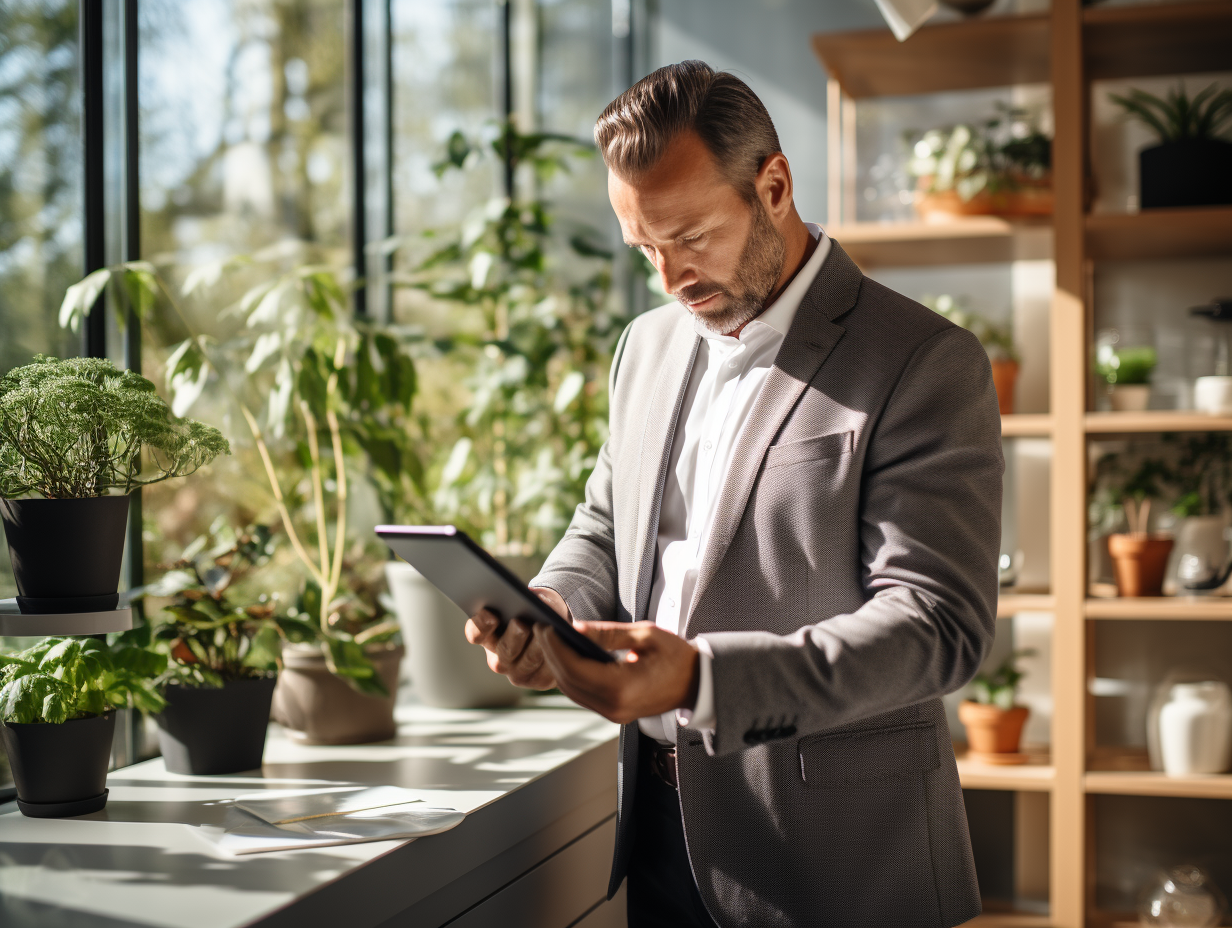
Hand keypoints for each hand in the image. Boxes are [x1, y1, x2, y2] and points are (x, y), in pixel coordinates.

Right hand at [463, 587, 569, 689]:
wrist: (555, 627)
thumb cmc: (536, 610)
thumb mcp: (530, 599)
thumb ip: (526, 598)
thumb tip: (535, 599)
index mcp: (487, 636)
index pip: (475, 633)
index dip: (481, 625)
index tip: (491, 616)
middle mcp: (498, 658)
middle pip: (504, 650)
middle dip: (513, 637)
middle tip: (521, 624)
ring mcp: (517, 672)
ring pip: (527, 662)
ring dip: (537, 647)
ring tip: (547, 633)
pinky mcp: (538, 680)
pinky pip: (546, 672)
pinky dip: (554, 658)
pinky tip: (561, 647)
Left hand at [534, 621, 699, 724]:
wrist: (697, 683)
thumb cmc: (676, 657)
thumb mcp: (645, 635)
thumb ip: (608, 633)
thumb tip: (575, 628)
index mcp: (623, 687)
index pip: (576, 668)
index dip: (556, 647)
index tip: (546, 627)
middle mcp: (614, 706)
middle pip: (569, 682)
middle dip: (551, 654)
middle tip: (541, 629)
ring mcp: (613, 714)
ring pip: (572, 691)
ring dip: (558, 666)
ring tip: (550, 640)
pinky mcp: (614, 713)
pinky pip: (583, 695)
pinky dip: (571, 676)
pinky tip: (566, 656)